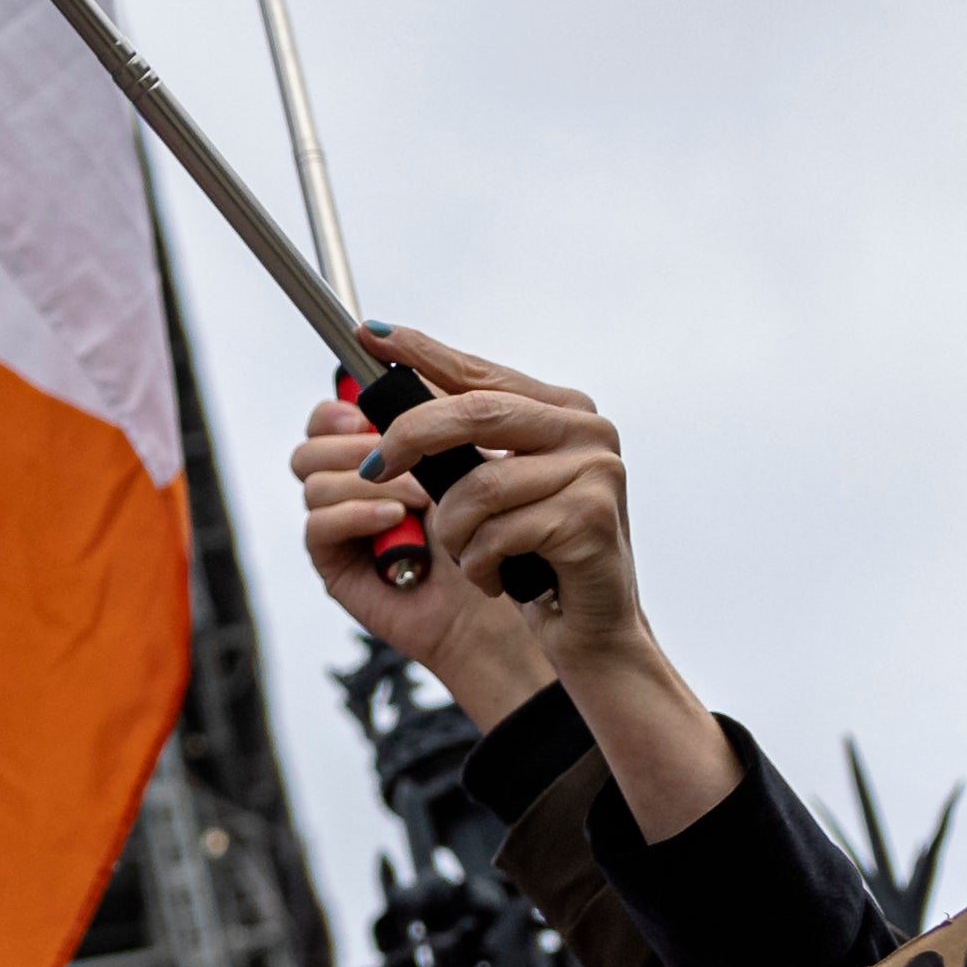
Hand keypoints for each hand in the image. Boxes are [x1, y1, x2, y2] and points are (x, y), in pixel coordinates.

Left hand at [296, 333, 659, 703]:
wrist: (592, 632)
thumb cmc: (539, 560)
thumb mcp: (499, 490)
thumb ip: (468, 443)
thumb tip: (394, 398)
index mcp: (563, 412)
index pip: (480, 372)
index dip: (422, 352)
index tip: (370, 334)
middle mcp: (587, 430)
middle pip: (473, 413)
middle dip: (410, 439)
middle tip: (373, 468)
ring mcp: (596, 472)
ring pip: (478, 486)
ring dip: (454, 533)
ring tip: (470, 557)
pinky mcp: (590, 520)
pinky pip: (497, 534)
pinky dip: (480, 566)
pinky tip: (498, 580)